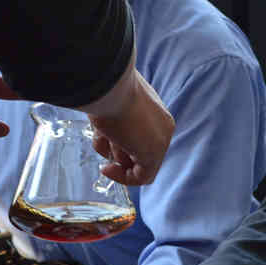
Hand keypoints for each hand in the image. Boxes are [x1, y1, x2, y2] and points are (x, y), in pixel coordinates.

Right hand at [88, 70, 172, 185]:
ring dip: (113, 153)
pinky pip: (141, 178)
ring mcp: (160, 141)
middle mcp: (162, 127)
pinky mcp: (153, 154)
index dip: (120, 145)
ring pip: (136, 162)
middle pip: (139, 152)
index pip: (141, 138)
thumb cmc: (107, 90)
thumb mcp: (112, 103)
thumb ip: (116, 119)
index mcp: (155, 112)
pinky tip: (106, 169)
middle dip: (116, 150)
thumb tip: (107, 131)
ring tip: (106, 134)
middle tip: (103, 140)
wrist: (110, 86)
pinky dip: (122, 178)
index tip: (103, 140)